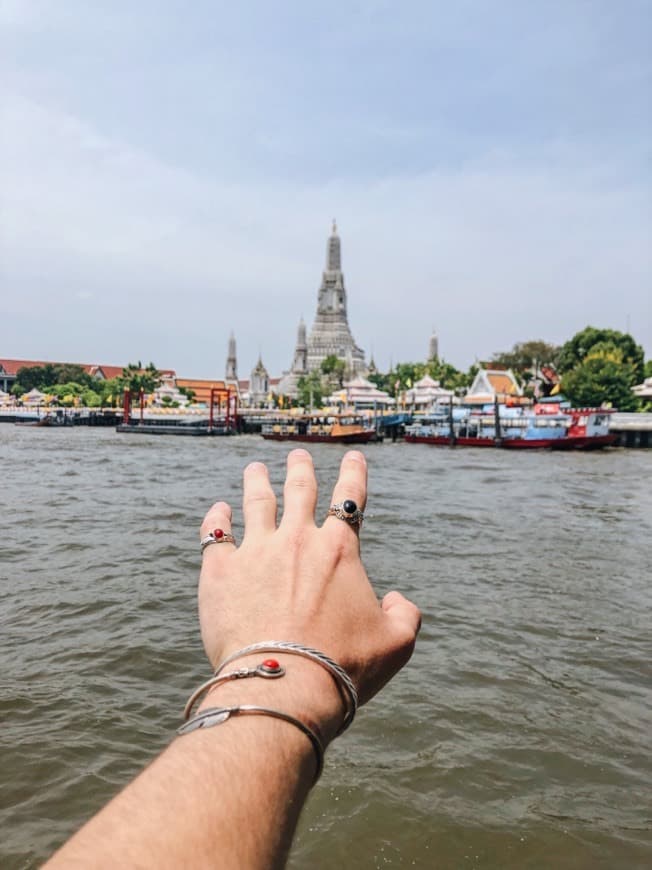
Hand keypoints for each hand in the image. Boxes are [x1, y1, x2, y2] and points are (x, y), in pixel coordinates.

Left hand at [197, 449, 420, 735]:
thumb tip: (398, 600)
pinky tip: (218, 510)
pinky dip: (217, 518)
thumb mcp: (397, 644)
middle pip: (300, 492)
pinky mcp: (220, 572)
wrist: (284, 684)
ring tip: (255, 470)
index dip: (354, 474)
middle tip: (298, 457)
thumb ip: (406, 615)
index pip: (351, 499)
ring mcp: (256, 551)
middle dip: (301, 471)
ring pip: (257, 503)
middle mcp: (297, 540)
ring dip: (257, 483)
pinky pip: (216, 534)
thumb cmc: (345, 666)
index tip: (354, 457)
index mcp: (339, 550)